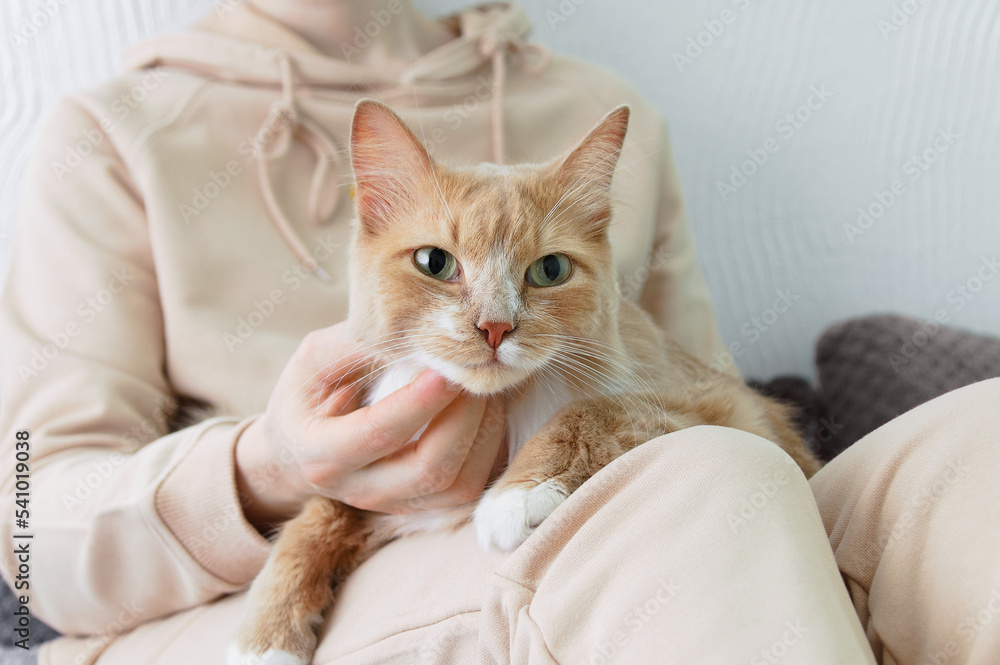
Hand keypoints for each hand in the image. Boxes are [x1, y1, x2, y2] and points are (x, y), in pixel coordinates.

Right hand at [235, 322, 505, 528]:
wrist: (298, 450)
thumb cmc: (309, 395)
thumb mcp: (316, 360)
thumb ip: (359, 343)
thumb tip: (417, 324)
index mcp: (321, 453)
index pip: (378, 433)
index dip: (418, 402)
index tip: (447, 367)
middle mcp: (360, 490)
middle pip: (429, 470)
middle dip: (464, 418)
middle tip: (476, 373)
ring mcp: (394, 504)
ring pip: (457, 486)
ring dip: (484, 434)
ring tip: (485, 388)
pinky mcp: (423, 506)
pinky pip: (470, 488)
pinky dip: (489, 449)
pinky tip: (487, 411)